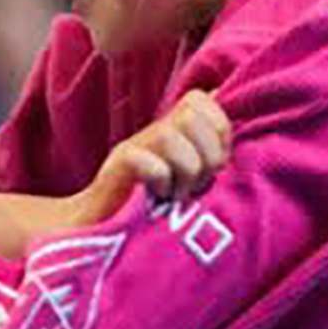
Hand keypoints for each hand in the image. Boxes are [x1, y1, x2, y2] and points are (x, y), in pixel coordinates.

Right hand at [73, 89, 231, 224]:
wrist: (103, 229)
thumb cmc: (154, 207)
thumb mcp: (190, 177)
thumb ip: (208, 151)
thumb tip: (224, 116)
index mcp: (172, 129)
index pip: (199, 100)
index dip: (219, 129)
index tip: (215, 164)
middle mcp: (152, 132)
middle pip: (190, 116)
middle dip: (206, 155)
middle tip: (195, 183)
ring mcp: (132, 147)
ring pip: (169, 137)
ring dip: (185, 173)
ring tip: (176, 194)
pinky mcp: (117, 168)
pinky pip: (149, 163)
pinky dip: (161, 182)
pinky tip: (156, 196)